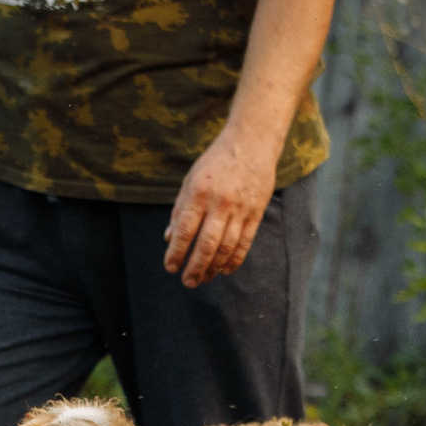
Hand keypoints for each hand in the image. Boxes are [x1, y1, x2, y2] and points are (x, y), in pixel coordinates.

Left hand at [164, 128, 277, 285]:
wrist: (252, 142)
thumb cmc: (216, 162)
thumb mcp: (191, 180)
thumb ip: (180, 209)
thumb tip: (169, 238)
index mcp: (200, 192)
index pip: (184, 230)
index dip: (176, 252)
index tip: (170, 267)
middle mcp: (221, 202)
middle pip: (206, 244)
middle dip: (195, 267)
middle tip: (187, 282)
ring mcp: (241, 209)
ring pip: (226, 247)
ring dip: (213, 268)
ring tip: (204, 278)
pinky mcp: (256, 213)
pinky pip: (245, 243)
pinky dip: (234, 260)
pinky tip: (224, 270)